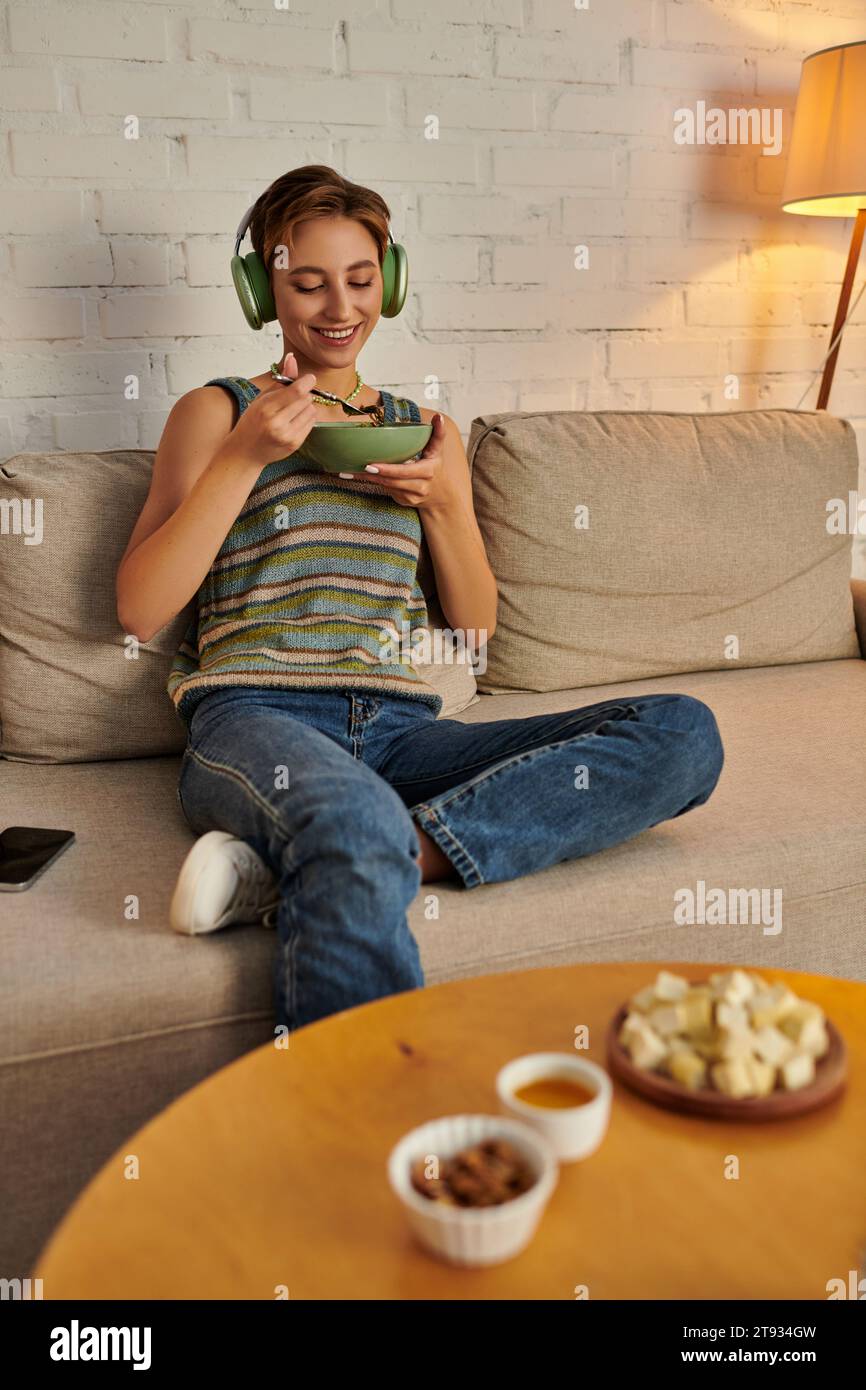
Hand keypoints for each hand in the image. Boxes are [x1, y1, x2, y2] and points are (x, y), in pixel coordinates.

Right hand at [222, 351, 316, 468]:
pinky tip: (293, 422)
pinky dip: (306, 419)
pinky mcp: (295, 444)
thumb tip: (292, 358)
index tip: (309, 379)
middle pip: (306, 399)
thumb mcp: (261, 398)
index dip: (307, 382)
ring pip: (311, 411)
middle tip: (294, 397)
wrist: (245, 452)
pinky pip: (311, 424)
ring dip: (306, 407)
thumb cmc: (252, 422)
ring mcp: (287, 436)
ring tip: (291, 411)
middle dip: (304, 394)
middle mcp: (277, 423)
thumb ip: (280, 380)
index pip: (296, 391)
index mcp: (266, 408)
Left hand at [357, 412, 455, 510]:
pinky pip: (388, 491)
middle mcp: (420, 486)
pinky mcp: (404, 502)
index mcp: (427, 471)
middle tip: (358, 467)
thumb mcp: (437, 450)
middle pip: (393, 481)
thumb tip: (437, 416)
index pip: (405, 471)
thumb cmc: (435, 467)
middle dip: (374, 475)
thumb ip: (437, 434)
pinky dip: (376, 483)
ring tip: (351, 472)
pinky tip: (362, 476)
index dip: (387, 470)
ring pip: (387, 487)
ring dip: (369, 479)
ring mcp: (412, 497)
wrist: (440, 494)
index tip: (371, 466)